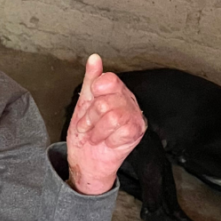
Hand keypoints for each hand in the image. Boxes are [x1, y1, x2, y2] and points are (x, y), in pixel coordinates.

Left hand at [65, 55, 145, 194]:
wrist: (86, 161)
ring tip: (95, 135)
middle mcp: (128, 102)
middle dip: (90, 116)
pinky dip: (108, 137)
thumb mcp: (83, 104)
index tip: (89, 104)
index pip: (108, 80)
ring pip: (113, 115)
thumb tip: (94, 58)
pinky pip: (121, 128)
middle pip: (106, 100)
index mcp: (116, 92)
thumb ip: (90, 80)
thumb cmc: (85, 134)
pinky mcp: (137, 132)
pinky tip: (107, 141)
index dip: (95, 92)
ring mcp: (134, 117)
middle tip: (88, 126)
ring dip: (97, 129)